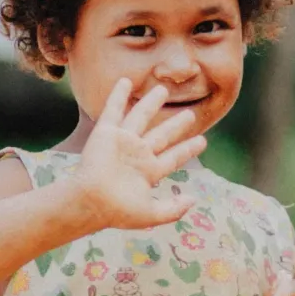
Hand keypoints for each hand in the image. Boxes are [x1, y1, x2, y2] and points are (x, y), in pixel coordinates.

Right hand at [72, 79, 207, 230]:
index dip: (188, 149)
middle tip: (191, 114)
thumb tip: (193, 200)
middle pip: (162, 135)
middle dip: (176, 125)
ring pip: (141, 117)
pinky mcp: (106, 133)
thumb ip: (173, 209)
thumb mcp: (151, 214)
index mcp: (148, 172)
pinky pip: (113, 110)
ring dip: (151, 103)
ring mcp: (123, 142)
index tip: (202, 141)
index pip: (173, 157)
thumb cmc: (119, 210)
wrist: (92, 202)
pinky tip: (125, 81)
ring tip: (162, 89)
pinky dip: (117, 95)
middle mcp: (138, 154)